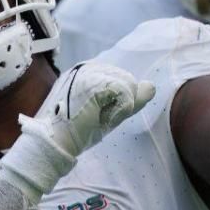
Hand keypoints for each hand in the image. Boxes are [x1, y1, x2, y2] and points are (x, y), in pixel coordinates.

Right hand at [2, 62, 156, 197]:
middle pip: (128, 81)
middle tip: (95, 116)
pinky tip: (101, 116)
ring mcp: (88, 73)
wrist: (58, 142)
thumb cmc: (79, 131)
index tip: (95, 114)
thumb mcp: (108, 112)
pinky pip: (125, 92)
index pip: (122, 81)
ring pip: (128, 85)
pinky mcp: (92, 82)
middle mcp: (86, 67)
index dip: (117, 103)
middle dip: (119, 104)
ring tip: (96, 116)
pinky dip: (118, 109)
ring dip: (118, 108)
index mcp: (87, 71)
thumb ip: (130, 99)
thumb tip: (151, 85)